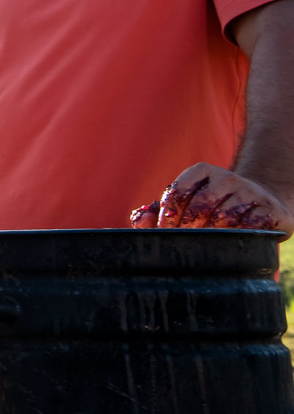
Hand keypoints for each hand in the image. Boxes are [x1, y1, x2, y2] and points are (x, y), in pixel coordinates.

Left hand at [134, 162, 293, 235]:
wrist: (263, 204)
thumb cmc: (215, 208)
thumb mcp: (189, 204)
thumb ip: (161, 213)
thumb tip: (142, 221)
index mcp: (202, 171)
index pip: (178, 191)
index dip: (168, 215)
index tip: (166, 231)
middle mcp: (227, 177)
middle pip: (200, 206)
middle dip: (189, 228)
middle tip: (187, 242)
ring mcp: (251, 191)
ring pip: (225, 217)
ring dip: (214, 234)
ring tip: (210, 243)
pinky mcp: (271, 208)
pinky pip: (252, 225)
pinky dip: (240, 235)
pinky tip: (235, 240)